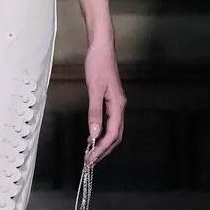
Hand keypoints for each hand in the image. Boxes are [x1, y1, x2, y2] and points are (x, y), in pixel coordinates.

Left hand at [83, 41, 124, 165]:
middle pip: (115, 136)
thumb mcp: (94, 89)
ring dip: (103, 144)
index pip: (112, 134)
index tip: (91, 158)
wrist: (101, 48)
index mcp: (118, 105)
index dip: (102, 148)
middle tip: (90, 162)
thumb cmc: (98, 65)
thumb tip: (94, 133)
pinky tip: (93, 137)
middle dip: (103, 150)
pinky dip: (102, 133)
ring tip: (91, 154)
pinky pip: (109, 123)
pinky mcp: (110, 101)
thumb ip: (95, 112)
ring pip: (113, 131)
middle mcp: (119, 107)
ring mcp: (116, 104)